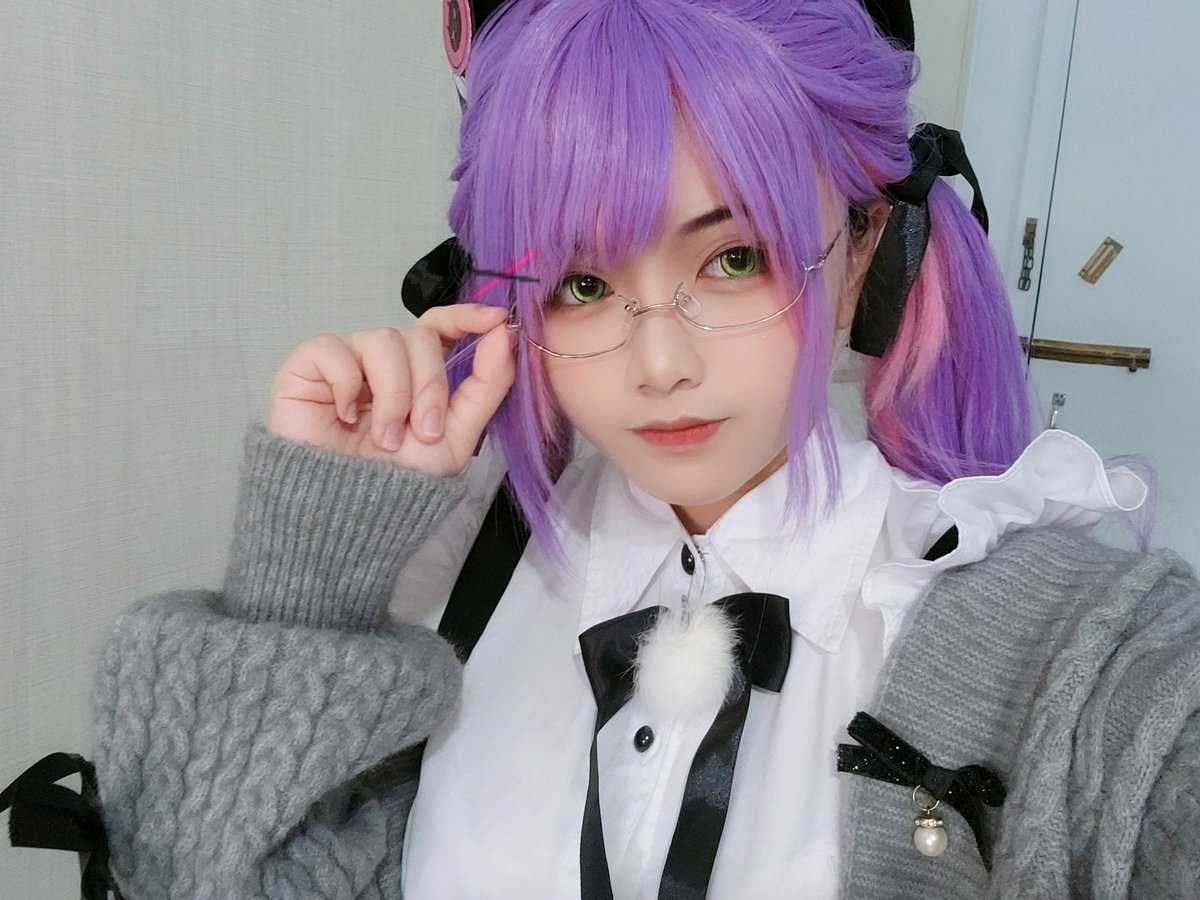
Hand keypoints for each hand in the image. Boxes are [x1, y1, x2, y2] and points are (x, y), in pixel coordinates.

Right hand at [267, 304, 514, 476]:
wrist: (347, 511)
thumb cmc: (397, 479)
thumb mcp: (456, 436)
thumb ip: (486, 384)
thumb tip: (503, 333)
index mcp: (418, 372)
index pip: (441, 325)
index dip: (466, 316)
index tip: (495, 319)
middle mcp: (384, 360)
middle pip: (419, 336)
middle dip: (429, 386)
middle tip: (421, 432)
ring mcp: (346, 359)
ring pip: (383, 340)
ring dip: (393, 395)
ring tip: (384, 439)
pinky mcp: (307, 366)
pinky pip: (335, 349)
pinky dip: (347, 384)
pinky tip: (344, 416)